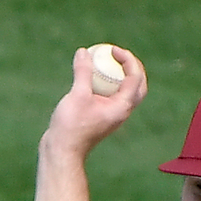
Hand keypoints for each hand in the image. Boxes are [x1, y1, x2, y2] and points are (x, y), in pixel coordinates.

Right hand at [43, 45, 148, 159]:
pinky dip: (106, 83)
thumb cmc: (72, 127)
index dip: (128, 59)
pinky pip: (110, 96)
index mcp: (122, 107)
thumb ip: (83, 72)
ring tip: (105, 61)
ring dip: (119, 75)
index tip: (112, 49)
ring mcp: (112, 116)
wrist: (63, 151)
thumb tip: (84, 51)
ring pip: (124, 91)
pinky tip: (91, 75)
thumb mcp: (78, 95)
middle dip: (131, 67)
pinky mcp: (101, 117)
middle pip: (137, 86)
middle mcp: (121, 112)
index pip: (135, 79)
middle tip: (117, 54)